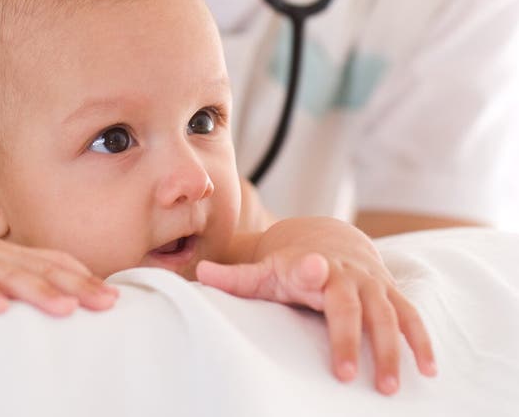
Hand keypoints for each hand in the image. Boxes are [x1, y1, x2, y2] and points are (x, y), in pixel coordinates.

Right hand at [0, 226, 117, 314]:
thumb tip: (60, 296)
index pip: (56, 262)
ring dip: (41, 291)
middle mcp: (1, 254)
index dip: (85, 277)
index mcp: (14, 253)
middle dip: (79, 286)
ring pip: (14, 275)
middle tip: (106, 301)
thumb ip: (24, 277)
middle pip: (45, 268)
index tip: (112, 294)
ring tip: (67, 307)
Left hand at [196, 218, 436, 395]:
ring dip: (390, 349)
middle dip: (349, 337)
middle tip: (346, 377)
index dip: (310, 267)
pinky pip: (410, 317)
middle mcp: (347, 274)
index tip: (313, 268)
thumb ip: (236, 277)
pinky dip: (421, 342)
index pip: (310, 267)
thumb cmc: (291, 266)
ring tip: (388, 388)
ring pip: (386, 314)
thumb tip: (200, 272)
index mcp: (311, 267)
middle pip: (350, 304)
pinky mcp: (391, 295)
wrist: (331, 242)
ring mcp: (372, 284)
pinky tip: (428, 371)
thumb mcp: (264, 270)